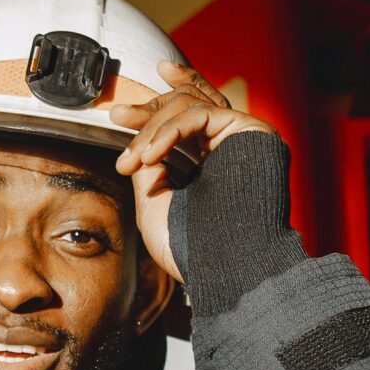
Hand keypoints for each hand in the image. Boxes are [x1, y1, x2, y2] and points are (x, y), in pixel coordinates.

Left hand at [107, 60, 273, 281]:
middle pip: (187, 102)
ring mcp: (240, 137)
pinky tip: (150, 155)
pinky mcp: (251, 131)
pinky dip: (170, 130)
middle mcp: (225, 146)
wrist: (220, 267)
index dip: (154, 108)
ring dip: (152, 127)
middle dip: (148, 107)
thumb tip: (137, 139)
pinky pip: (201, 114)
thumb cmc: (187, 247)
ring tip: (132, 159)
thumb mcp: (153, 200)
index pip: (183, 120)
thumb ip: (147, 165)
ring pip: (190, 105)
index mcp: (206, 163)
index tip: (119, 115)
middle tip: (118, 115)